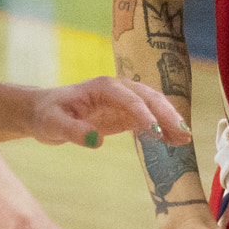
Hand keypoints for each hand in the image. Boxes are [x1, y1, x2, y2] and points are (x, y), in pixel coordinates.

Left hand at [31, 75, 188, 147]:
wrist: (43, 112)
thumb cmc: (47, 114)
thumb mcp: (53, 124)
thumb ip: (73, 132)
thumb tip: (95, 141)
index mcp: (103, 86)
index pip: (130, 98)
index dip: (145, 114)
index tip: (157, 132)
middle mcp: (117, 89)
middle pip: (149, 97)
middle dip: (167, 114)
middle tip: (182, 133)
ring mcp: (123, 101)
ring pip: (153, 107)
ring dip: (170, 121)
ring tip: (185, 139)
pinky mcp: (124, 114)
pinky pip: (148, 119)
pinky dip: (163, 129)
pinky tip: (175, 142)